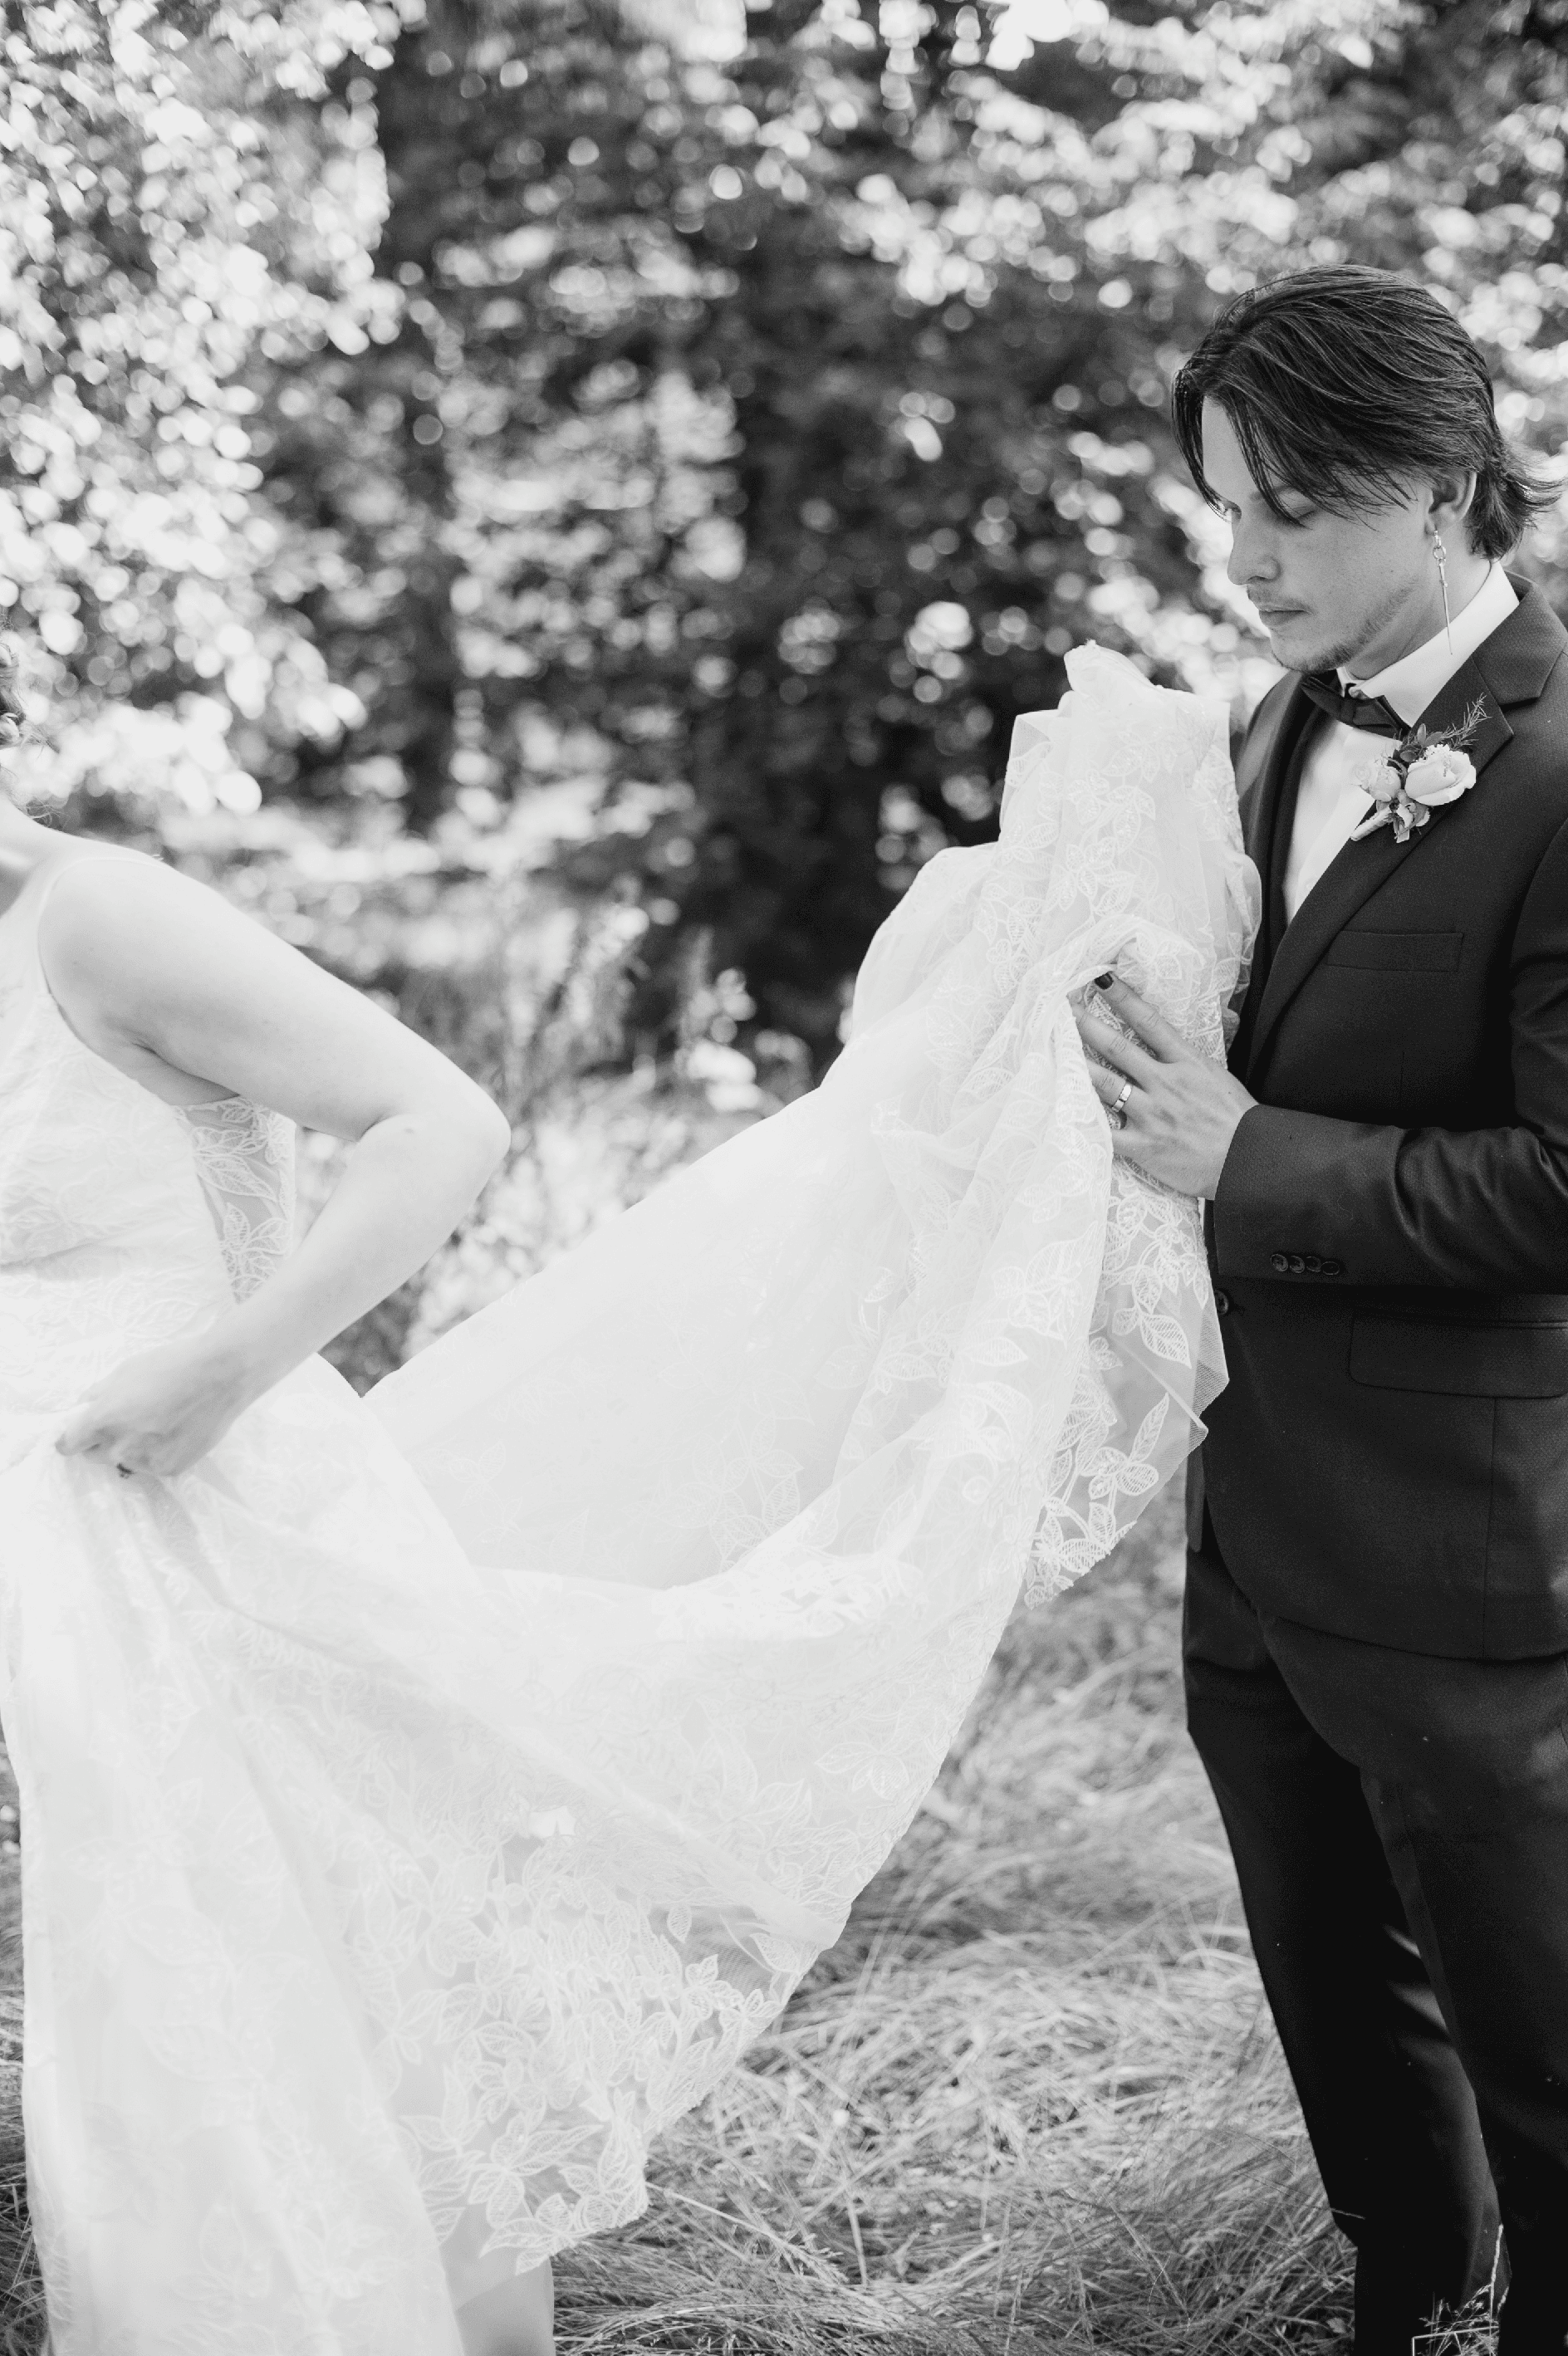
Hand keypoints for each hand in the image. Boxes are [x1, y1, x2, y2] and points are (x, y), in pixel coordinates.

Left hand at [56, 1330, 265, 1480]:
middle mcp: (120, 1447)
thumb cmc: (171, 1364)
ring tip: (159, 1423)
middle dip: (103, 1440)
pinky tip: (175, 1431)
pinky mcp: (170, 1469)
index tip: (81, 1432)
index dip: (73, 1436)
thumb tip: (84, 1408)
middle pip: (94, 1455)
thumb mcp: (125, 1370)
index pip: (68, 1445)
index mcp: (103, 1419)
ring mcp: (145, 1462)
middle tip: (129, 1419)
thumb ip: (98, 1394)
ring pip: (125, 1461)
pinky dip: (157, 1452)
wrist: (222, 1375)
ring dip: (132, 1448)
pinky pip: (151, 1465)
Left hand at [1075, 972, 1255, 1199]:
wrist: (1250, 1160)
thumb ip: (1193, 1057)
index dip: (1123, 998)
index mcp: (1187, 1062)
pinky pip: (1107, 1132)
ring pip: (1104, 1084)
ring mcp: (1153, 1114)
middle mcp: (1165, 1083)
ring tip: (1051, 1047)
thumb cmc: (1238, 1119)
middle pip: (1117, 1047)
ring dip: (1075, 1063)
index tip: (1100, 978)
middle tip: (1060, 1006)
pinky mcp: (1145, 1145)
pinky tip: (1060, 1107)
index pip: (1149, 1022)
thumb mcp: (1219, 1075)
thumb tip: (1184, 1034)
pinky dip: (1084, 1120)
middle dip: (1085, 1025)